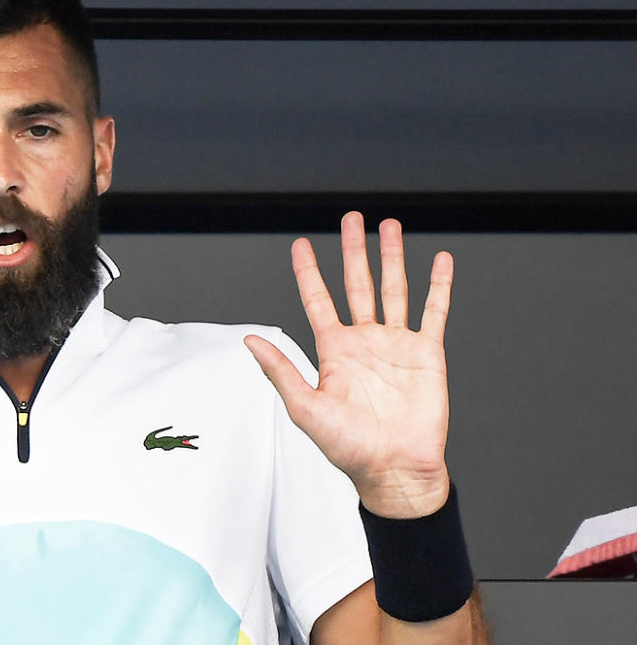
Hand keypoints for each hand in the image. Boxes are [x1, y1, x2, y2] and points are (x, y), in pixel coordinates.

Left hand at [245, 212, 453, 518]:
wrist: (393, 470)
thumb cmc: (348, 448)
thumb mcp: (305, 408)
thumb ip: (280, 370)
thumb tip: (249, 341)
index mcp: (334, 352)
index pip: (317, 300)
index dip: (309, 272)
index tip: (300, 244)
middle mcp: (364, 342)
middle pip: (357, 284)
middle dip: (353, 251)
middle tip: (351, 218)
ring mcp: (397, 345)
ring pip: (394, 289)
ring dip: (392, 257)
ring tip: (389, 226)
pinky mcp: (427, 354)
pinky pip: (434, 312)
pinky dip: (439, 285)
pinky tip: (441, 260)